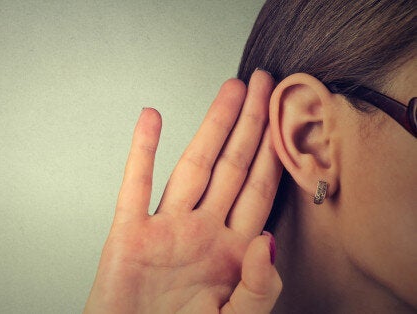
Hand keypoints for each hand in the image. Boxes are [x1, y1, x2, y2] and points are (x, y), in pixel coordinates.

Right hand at [84, 70, 282, 313]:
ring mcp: (166, 229)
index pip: (260, 190)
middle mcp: (202, 232)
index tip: (285, 117)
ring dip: (211, 127)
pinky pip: (136, 185)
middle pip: (232, 167)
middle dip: (250, 124)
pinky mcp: (131, 234)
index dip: (275, 152)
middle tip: (263, 84)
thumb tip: (268, 241)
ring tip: (229, 91)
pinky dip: (142, 151)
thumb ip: (259, 287)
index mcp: (232, 252)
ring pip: (192, 166)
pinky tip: (152, 120)